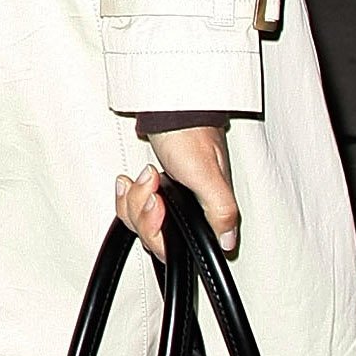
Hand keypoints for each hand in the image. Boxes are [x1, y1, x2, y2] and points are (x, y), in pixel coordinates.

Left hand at [117, 122, 239, 262]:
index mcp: (208, 209)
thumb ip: (220, 209)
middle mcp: (191, 208)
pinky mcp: (157, 190)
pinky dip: (128, 196)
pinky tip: (129, 182)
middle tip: (150, 189)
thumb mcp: (207, 174)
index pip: (179, 247)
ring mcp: (172, 200)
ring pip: (142, 222)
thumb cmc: (190, 132)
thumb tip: (228, 241)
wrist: (168, 108)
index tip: (158, 207)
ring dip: (134, 201)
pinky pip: (135, 208)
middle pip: (155, 237)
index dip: (161, 234)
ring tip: (143, 179)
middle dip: (143, 214)